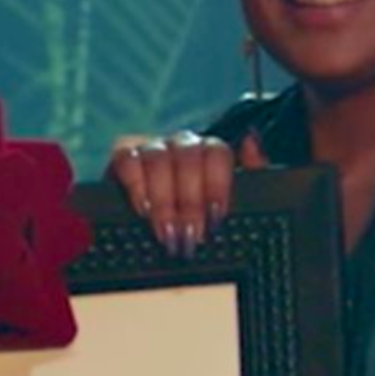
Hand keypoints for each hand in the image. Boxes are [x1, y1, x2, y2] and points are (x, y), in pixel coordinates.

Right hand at [107, 130, 267, 257]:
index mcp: (209, 153)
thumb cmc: (197, 221)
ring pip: (158, 157)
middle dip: (189, 201)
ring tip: (167, 232)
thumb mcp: (230, 204)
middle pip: (187, 156)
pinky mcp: (123, 157)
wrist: (152, 235)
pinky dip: (136, 184)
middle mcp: (181, 145)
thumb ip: (252, 172)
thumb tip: (251, 140)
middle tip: (190, 235)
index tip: (216, 217)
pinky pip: (127, 158)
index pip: (217, 152)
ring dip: (164, 199)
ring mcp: (150, 147)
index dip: (217, 184)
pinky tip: (143, 210)